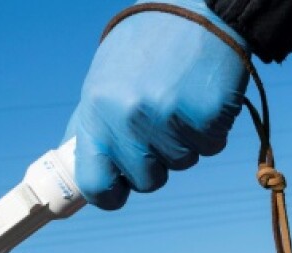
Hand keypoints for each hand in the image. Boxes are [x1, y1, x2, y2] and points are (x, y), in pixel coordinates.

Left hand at [66, 1, 248, 209]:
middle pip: (146, 181)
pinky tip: (202, 95)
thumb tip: (81, 173)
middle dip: (156, 160)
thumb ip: (95, 126)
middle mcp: (129, 118)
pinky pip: (210, 147)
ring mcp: (169, 119)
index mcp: (98, 110)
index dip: (109, 194)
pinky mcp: (206, 118)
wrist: (196, 6)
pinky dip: (211, 128)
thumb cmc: (146, 46)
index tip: (119, 189)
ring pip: (181, 164)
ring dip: (185, 140)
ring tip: (181, 98)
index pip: (95, 183)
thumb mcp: (105, 81)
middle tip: (160, 121)